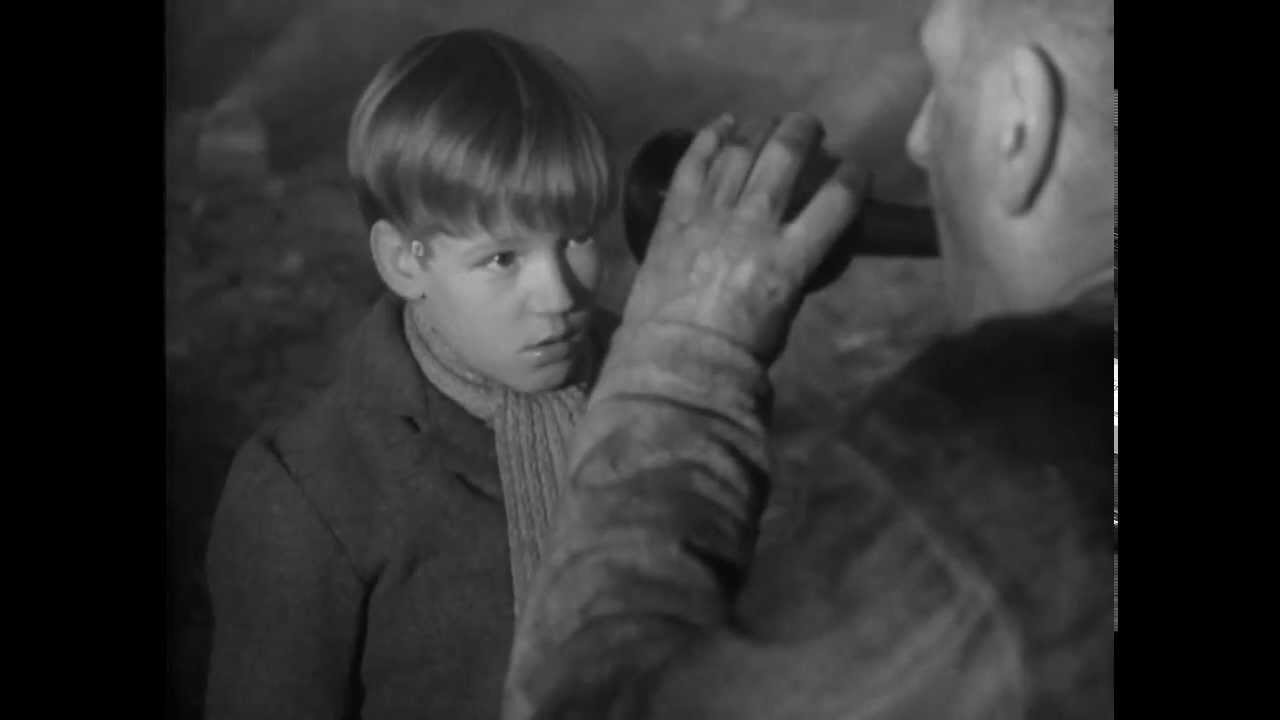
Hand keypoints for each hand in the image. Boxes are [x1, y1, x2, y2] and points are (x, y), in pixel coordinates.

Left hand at [621, 112, 867, 362]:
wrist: (676, 364)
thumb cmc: (739, 353)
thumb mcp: (786, 310)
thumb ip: (794, 268)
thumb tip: (798, 243)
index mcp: (790, 257)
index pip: (837, 199)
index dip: (853, 177)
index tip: (856, 171)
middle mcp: (753, 224)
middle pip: (785, 156)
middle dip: (803, 131)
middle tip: (810, 127)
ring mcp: (710, 215)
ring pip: (740, 151)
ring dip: (760, 129)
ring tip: (768, 123)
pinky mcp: (675, 216)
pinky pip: (693, 164)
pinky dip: (710, 138)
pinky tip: (724, 124)